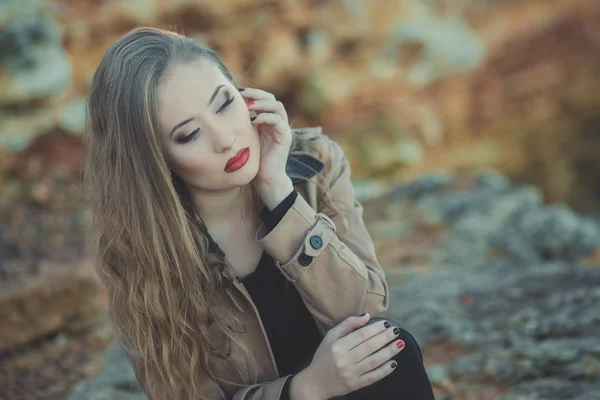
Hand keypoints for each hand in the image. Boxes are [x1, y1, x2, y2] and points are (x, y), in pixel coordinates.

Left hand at [239, 88, 291, 185]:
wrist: (265, 179)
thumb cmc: (254, 160)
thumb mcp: (247, 137)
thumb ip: (244, 124)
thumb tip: (228, 110)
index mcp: (269, 122)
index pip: (265, 99)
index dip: (254, 93)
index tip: (239, 92)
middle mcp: (278, 123)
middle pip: (273, 100)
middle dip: (258, 94)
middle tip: (243, 94)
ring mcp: (283, 130)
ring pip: (278, 107)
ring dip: (262, 104)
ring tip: (249, 107)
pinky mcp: (285, 138)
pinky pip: (278, 121)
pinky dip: (267, 118)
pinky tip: (254, 121)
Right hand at [290, 314, 404, 399]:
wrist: (315, 382)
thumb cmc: (323, 356)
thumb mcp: (330, 336)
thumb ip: (348, 325)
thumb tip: (366, 316)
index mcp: (338, 346)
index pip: (361, 335)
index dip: (375, 329)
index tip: (386, 323)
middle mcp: (345, 360)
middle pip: (369, 347)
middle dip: (385, 338)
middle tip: (396, 331)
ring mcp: (351, 374)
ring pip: (374, 361)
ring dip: (389, 352)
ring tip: (400, 344)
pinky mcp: (356, 385)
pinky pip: (373, 377)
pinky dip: (384, 370)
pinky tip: (393, 363)